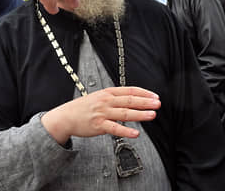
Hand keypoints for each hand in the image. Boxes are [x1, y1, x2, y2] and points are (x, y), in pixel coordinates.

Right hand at [40, 86, 159, 144]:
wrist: (66, 116)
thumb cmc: (83, 108)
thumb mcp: (98, 97)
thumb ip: (113, 98)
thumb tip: (131, 99)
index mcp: (107, 92)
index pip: (129, 90)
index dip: (143, 93)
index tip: (154, 96)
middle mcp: (106, 101)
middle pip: (129, 100)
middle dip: (145, 102)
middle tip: (158, 103)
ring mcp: (102, 113)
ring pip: (125, 113)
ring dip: (140, 114)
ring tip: (152, 115)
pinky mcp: (99, 125)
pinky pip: (115, 129)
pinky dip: (126, 131)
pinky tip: (136, 134)